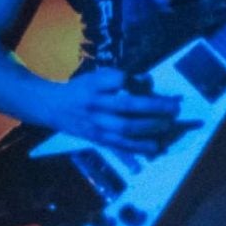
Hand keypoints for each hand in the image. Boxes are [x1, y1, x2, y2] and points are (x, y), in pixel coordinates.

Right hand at [49, 67, 184, 155]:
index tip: (148, 80)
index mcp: (94, 86)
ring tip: (167, 126)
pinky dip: (140, 148)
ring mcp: (97, 125)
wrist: (52, 107)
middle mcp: (95, 106)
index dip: (133, 81)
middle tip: (173, 108)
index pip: (116, 80)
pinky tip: (156, 148)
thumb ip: (118, 78)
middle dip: (153, 108)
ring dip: (150, 128)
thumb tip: (147, 81)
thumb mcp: (95, 77)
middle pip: (126, 107)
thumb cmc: (81, 89)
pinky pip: (121, 146)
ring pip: (125, 129)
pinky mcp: (99, 140)